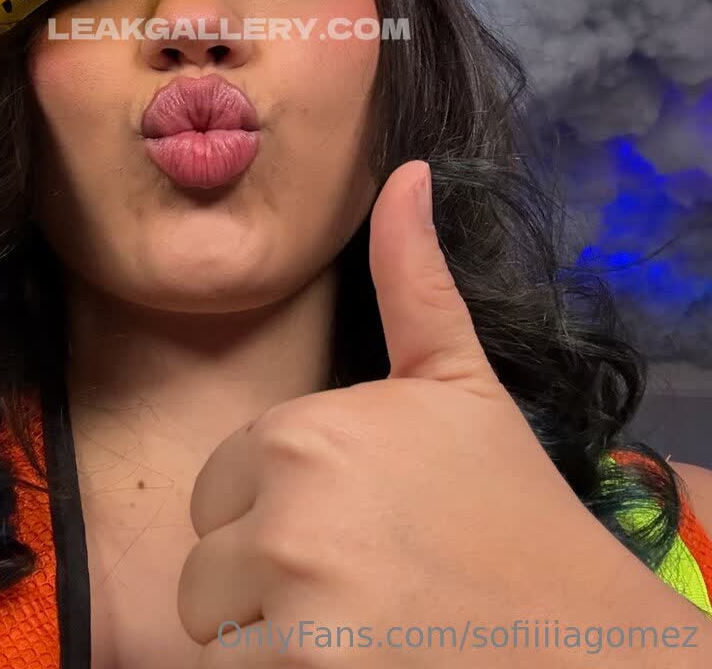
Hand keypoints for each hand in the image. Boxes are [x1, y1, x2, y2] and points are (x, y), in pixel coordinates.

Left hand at [176, 161, 693, 665]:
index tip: (354, 533)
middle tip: (358, 591)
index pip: (220, 491)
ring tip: (358, 631)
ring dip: (268, 644)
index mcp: (300, 429)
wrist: (582, 639)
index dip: (275, 520)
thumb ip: (411, 278)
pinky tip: (358, 667)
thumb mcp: (459, 382)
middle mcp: (284, 508)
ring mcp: (293, 602)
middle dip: (263, 587)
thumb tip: (406, 170)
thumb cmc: (511, 507)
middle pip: (206, 569)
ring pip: (214, 636)